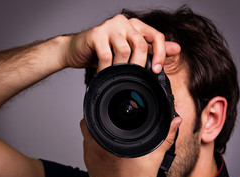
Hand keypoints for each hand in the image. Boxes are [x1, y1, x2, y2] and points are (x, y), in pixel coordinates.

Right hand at [63, 14, 180, 72]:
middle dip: (139, 65)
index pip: (156, 36)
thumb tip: (176, 49)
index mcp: (135, 25)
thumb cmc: (101, 52)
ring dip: (121, 68)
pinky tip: (104, 76)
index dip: (160, 54)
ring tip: (116, 77)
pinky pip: (106, 56)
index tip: (156, 70)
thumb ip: (150, 49)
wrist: (75, 50)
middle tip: (134, 79)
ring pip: (124, 50)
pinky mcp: (96, 34)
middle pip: (140, 44)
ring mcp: (109, 26)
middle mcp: (124, 22)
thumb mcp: (128, 52)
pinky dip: (107, 69)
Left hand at [80, 117, 181, 176]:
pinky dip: (95, 148)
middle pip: (88, 128)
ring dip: (95, 136)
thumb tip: (175, 122)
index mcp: (106, 145)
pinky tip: (106, 150)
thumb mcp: (154, 157)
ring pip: (87, 140)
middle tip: (109, 123)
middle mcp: (94, 151)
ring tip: (109, 137)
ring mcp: (89, 161)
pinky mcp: (89, 168)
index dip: (98, 113)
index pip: (92, 120)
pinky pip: (88, 152)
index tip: (105, 113)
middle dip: (97, 123)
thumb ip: (165, 137)